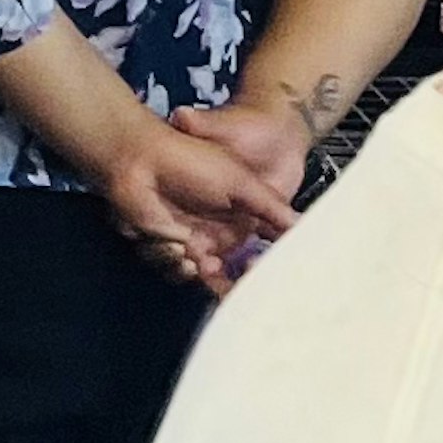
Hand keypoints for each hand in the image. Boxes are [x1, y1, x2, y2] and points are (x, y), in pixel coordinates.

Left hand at [91, 102, 294, 290]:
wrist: (139, 159)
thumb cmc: (190, 160)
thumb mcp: (241, 181)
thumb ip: (273, 208)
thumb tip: (303, 227)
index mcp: (239, 220)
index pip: (258, 254)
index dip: (261, 269)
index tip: (261, 273)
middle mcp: (217, 235)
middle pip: (231, 275)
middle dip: (230, 282)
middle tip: (225, 272)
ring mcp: (190, 242)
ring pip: (201, 278)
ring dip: (197, 270)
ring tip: (195, 252)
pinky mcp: (164, 247)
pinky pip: (173, 270)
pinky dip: (174, 262)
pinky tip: (175, 245)